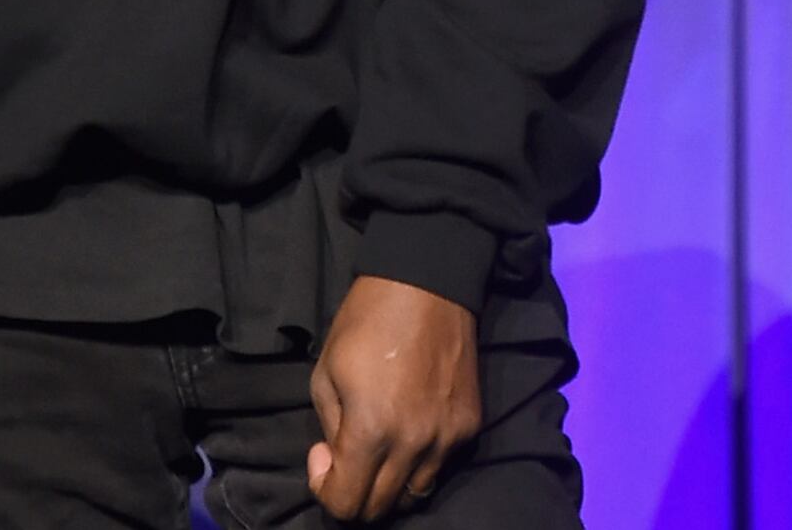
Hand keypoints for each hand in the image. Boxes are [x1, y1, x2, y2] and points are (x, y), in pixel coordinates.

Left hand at [307, 275, 480, 517]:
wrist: (427, 284)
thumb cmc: (365, 322)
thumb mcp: (325, 374)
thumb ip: (331, 430)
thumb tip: (338, 459)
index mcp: (371, 431)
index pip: (345, 505)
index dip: (325, 488)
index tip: (323, 454)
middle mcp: (414, 444)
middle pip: (380, 509)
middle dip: (354, 493)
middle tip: (347, 455)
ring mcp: (447, 437)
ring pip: (414, 494)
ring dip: (389, 483)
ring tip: (379, 448)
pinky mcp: (469, 425)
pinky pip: (440, 465)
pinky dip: (419, 461)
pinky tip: (409, 427)